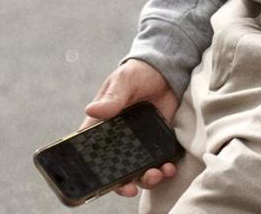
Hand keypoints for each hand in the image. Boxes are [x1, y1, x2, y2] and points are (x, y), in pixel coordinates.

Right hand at [81, 59, 179, 197]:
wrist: (165, 71)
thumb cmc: (137, 73)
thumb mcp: (123, 82)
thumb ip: (112, 98)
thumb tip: (92, 110)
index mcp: (103, 125)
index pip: (92, 152)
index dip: (96, 170)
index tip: (104, 182)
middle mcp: (118, 138)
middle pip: (115, 169)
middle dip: (124, 183)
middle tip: (132, 188)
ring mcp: (138, 142)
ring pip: (138, 170)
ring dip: (146, 179)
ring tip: (156, 173)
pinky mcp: (156, 142)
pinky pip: (157, 162)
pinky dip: (163, 169)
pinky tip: (168, 167)